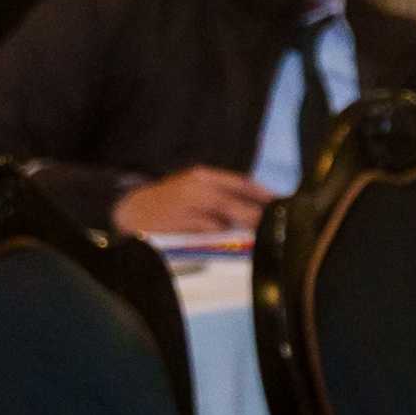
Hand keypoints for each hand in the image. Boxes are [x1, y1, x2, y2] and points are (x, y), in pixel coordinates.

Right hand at [113, 168, 265, 243]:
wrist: (131, 210)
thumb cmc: (169, 201)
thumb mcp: (195, 188)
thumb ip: (224, 193)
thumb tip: (260, 204)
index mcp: (204, 176)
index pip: (244, 183)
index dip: (266, 195)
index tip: (285, 205)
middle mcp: (199, 188)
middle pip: (242, 204)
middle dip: (260, 217)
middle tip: (273, 226)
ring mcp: (190, 206)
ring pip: (230, 219)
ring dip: (244, 229)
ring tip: (256, 236)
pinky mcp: (183, 223)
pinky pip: (212, 231)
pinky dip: (221, 235)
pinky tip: (224, 238)